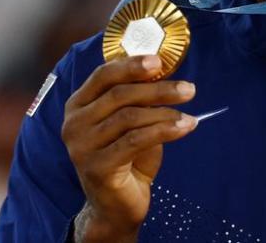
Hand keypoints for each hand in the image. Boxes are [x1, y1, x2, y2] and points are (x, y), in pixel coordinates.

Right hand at [61, 55, 196, 241]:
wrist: (116, 204)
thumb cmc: (126, 156)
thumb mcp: (131, 120)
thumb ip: (138, 96)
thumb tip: (163, 69)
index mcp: (78, 104)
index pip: (104, 75)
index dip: (132, 65)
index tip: (160, 62)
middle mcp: (74, 123)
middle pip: (120, 94)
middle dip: (158, 89)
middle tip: (189, 89)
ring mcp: (81, 146)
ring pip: (130, 117)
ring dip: (166, 112)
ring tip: (190, 115)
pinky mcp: (96, 167)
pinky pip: (136, 140)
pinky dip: (165, 130)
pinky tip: (186, 127)